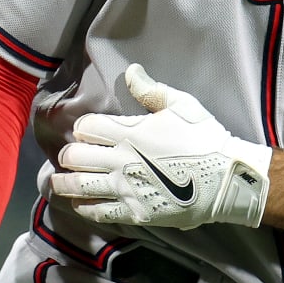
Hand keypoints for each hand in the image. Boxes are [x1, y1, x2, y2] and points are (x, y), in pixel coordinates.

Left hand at [51, 64, 272, 229]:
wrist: (226, 177)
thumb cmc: (205, 137)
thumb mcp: (181, 104)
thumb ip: (151, 90)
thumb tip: (131, 70)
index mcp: (130, 132)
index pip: (89, 127)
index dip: (83, 127)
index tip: (85, 131)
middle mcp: (122, 160)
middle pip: (77, 157)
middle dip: (69, 155)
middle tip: (69, 157)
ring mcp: (126, 188)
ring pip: (81, 186)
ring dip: (64, 183)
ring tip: (57, 182)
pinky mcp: (135, 212)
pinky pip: (100, 211)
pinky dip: (84, 207)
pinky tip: (78, 204)